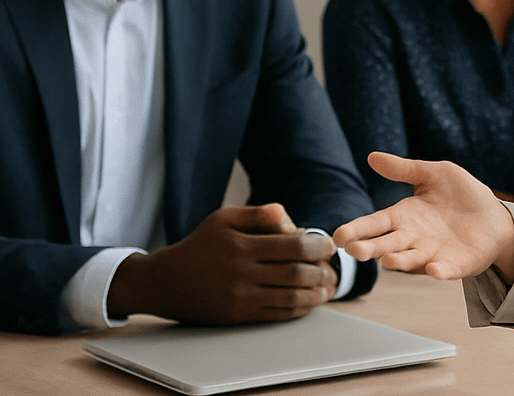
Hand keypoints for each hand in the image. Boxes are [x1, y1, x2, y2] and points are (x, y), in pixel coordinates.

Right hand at [108, 203, 337, 323]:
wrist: (164, 281)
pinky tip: (310, 302)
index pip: (292, 246)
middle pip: (295, 273)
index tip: (329, 245)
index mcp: (241, 244)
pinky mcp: (236, 315)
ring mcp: (239, 296)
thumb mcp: (224, 219)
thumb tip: (289, 216)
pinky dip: (298, 309)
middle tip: (333, 268)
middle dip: (321, 270)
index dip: (317, 246)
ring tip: (328, 287)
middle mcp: (240, 272)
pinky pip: (275, 314)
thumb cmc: (200, 244)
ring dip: (315, 293)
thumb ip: (258, 214)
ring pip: (289, 296)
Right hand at [333, 152, 513, 281]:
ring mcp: (432, 254)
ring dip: (400, 261)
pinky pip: (445, 270)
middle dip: (370, 248)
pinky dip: (439, 271)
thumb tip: (371, 156)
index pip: (374, 223)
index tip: (338, 236)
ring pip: (411, 260)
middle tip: (354, 250)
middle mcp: (413, 239)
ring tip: (388, 261)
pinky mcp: (455, 265)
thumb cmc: (461, 195)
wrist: (494, 216)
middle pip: (386, 245)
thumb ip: (404, 169)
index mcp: (404, 216)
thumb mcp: (434, 174)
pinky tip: (434, 269)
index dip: (357, 229)